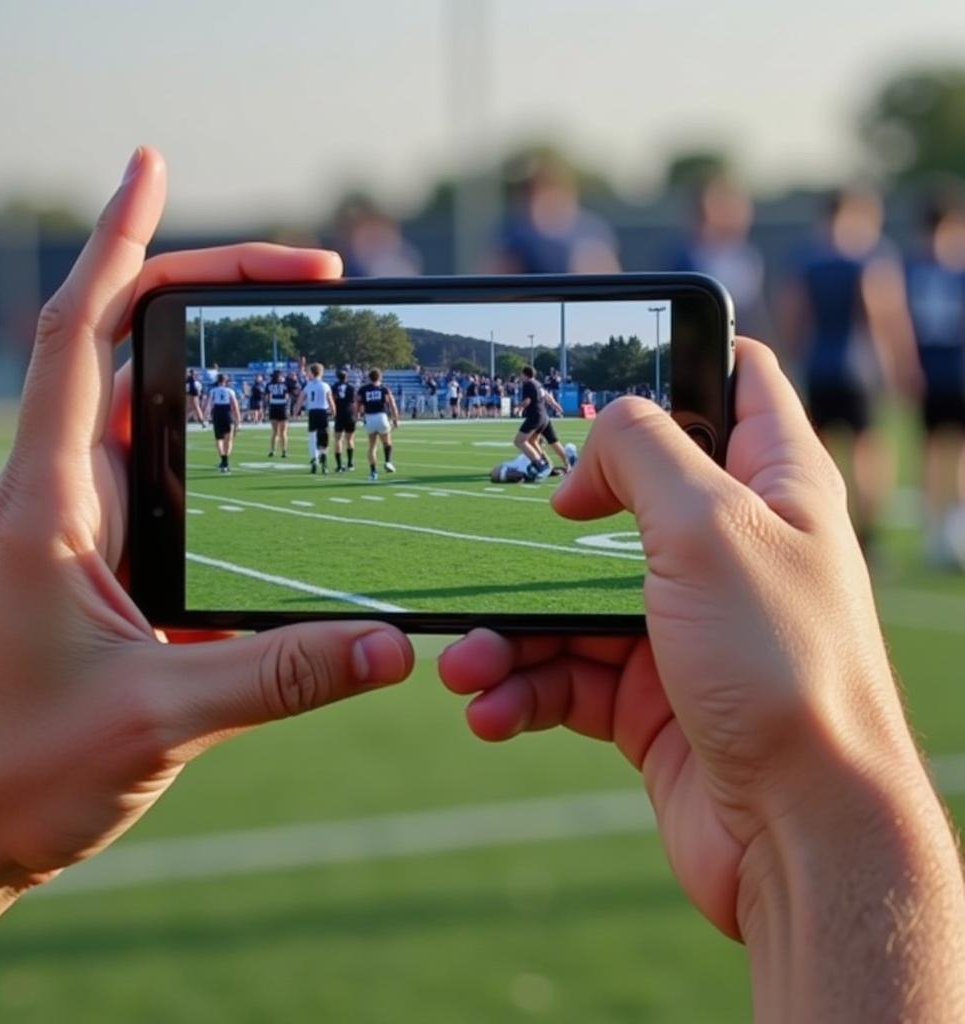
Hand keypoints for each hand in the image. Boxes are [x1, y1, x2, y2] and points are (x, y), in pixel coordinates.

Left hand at [0, 148, 413, 906]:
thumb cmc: (8, 774)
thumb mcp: (156, 720)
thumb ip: (279, 678)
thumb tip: (392, 647)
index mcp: (53, 502)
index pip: (83, 334)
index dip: (120, 242)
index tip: (154, 167)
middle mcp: (67, 497)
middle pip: (129, 348)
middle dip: (213, 289)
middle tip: (314, 275)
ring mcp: (88, 532)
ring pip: (150, 411)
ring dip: (216, 362)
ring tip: (299, 334)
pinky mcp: (112, 572)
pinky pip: (171, 484)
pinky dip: (220, 446)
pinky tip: (265, 449)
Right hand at [439, 341, 960, 971]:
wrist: (798, 835)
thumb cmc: (779, 667)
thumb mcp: (709, 527)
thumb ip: (644, 452)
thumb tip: (588, 458)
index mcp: (770, 486)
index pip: (738, 380)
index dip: (679, 356)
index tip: (608, 364)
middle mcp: (726, 549)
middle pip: (623, 496)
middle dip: (549, 518)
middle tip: (491, 530)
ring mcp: (680, 626)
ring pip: (571, 601)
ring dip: (508, 632)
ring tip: (464, 663)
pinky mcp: (644, 695)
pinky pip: (563, 677)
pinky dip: (520, 690)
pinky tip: (488, 708)